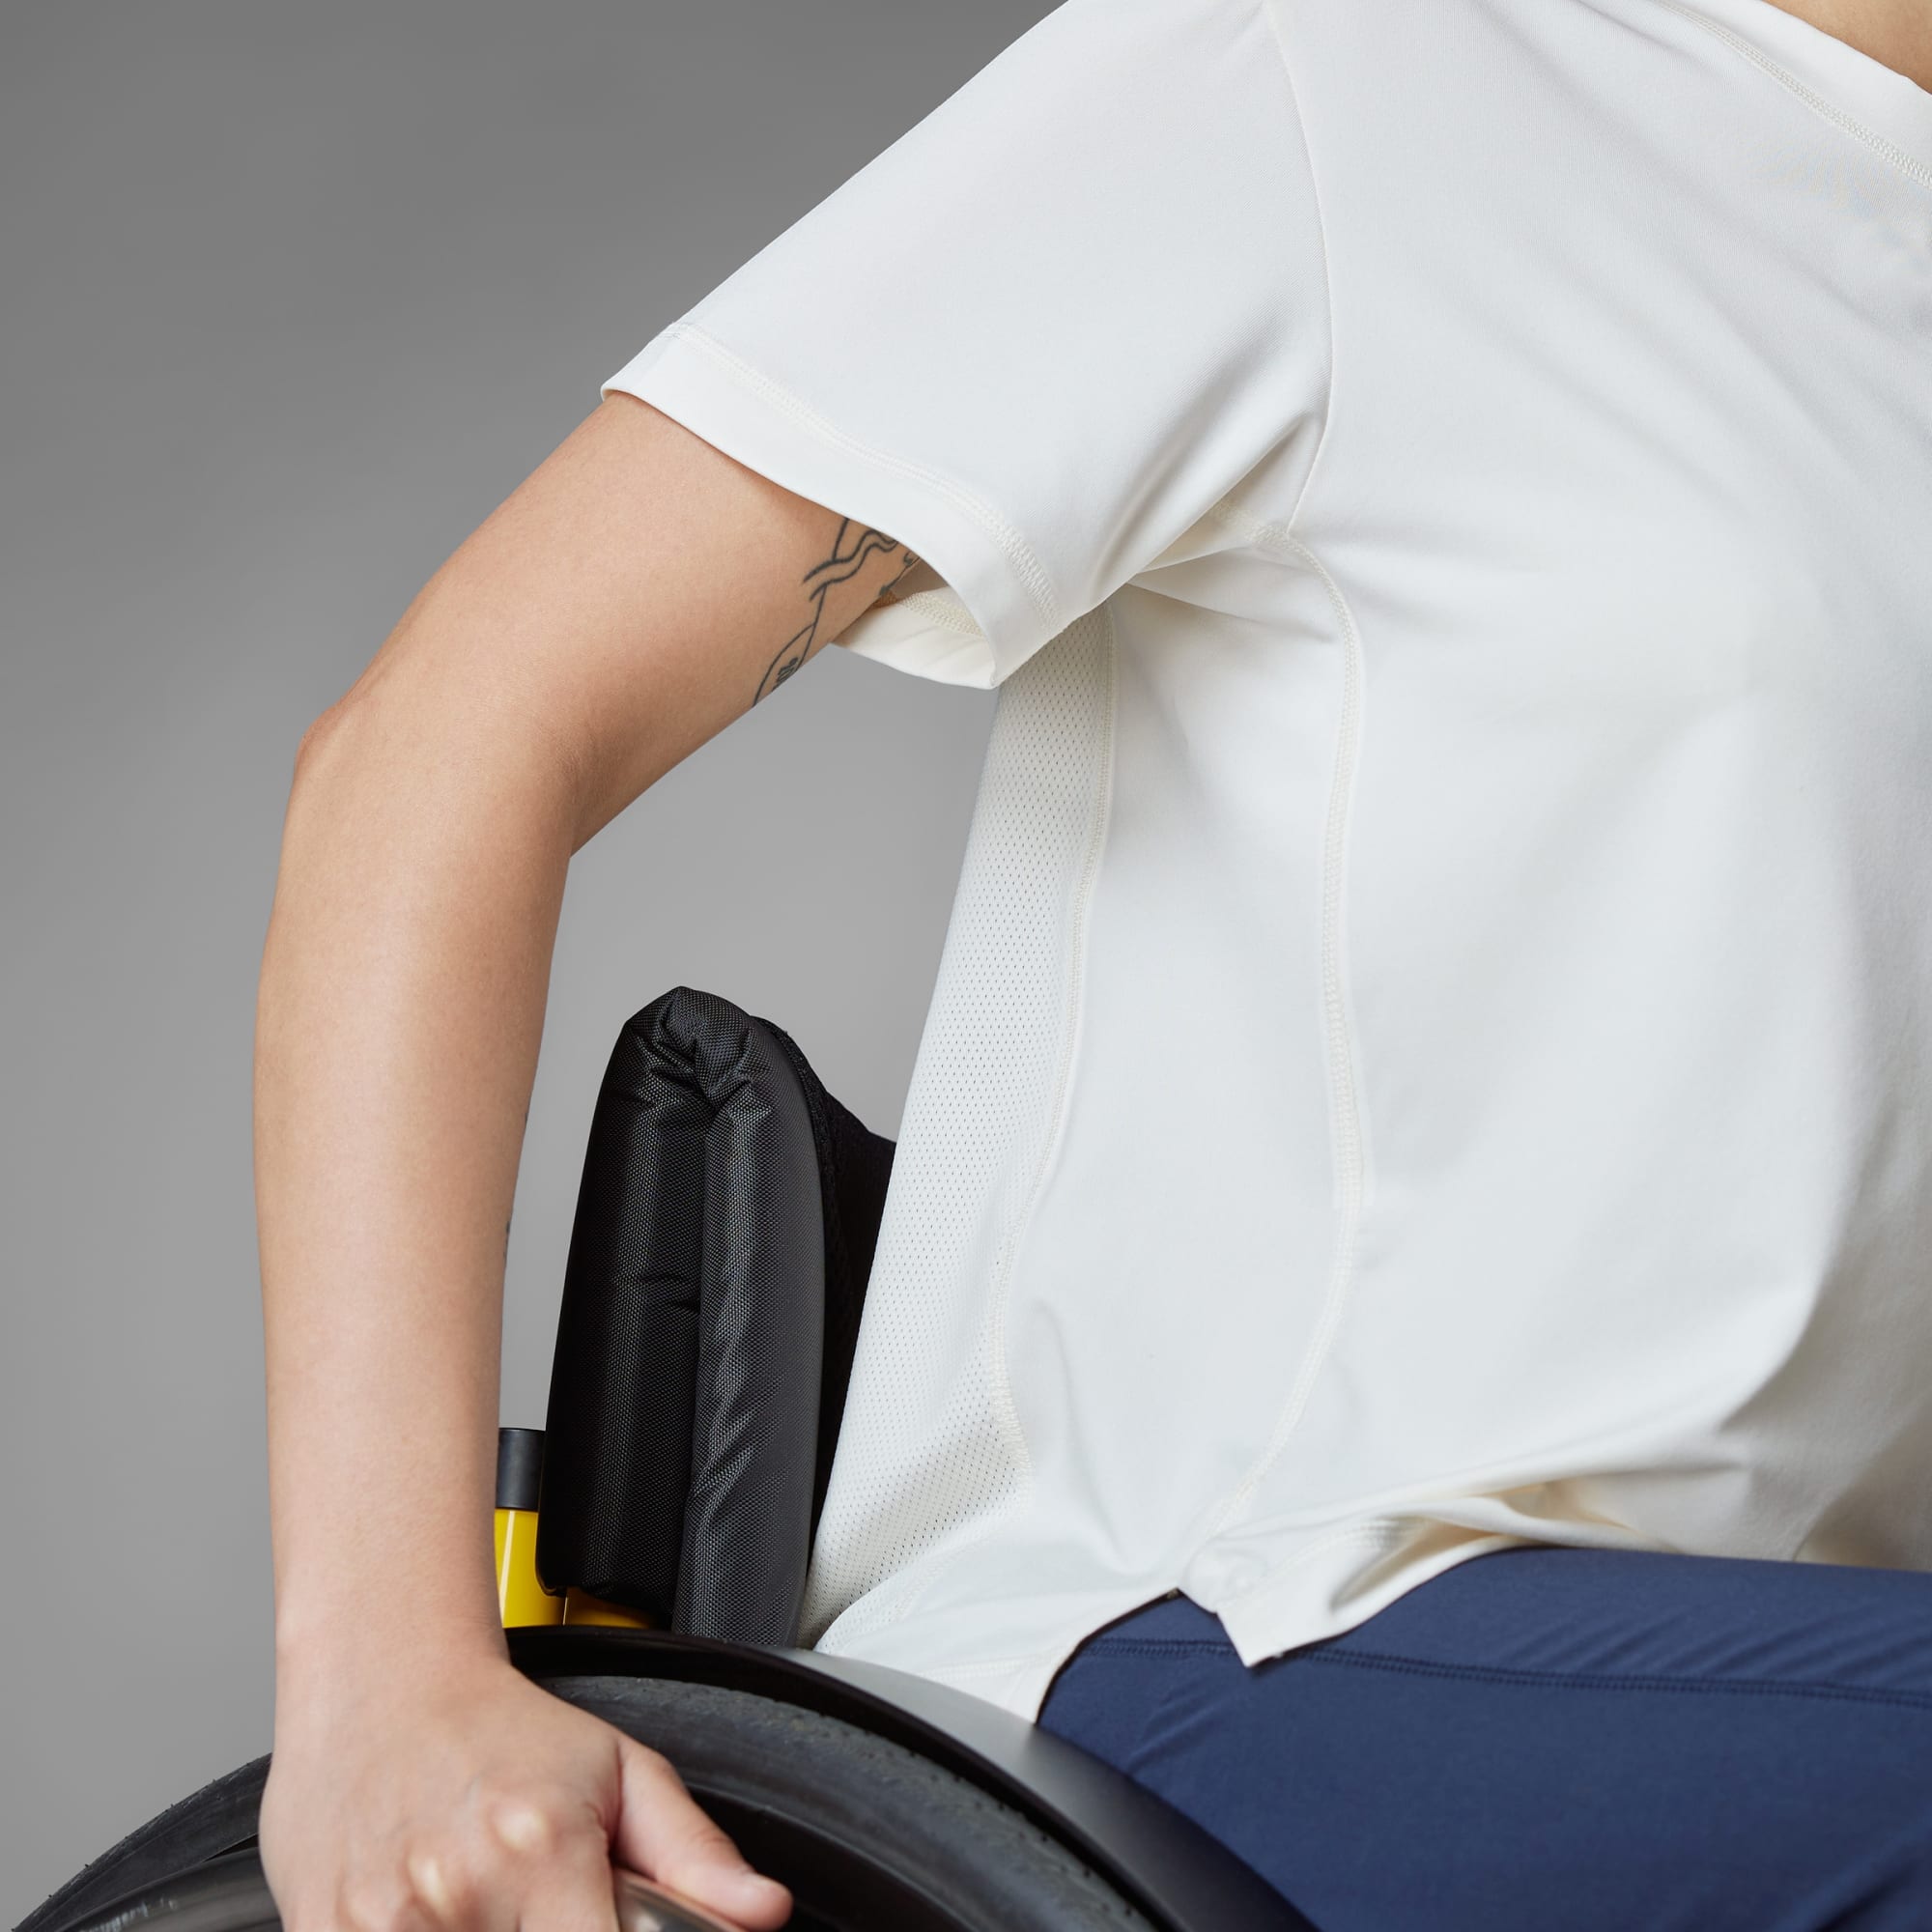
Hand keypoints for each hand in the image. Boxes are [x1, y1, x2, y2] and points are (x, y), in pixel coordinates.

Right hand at [260, 1646, 792, 1931]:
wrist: (381, 1686)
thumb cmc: (500, 1730)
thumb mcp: (619, 1769)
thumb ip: (695, 1854)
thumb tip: (761, 1914)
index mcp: (539, 1852)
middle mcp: (455, 1897)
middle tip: (551, 1905)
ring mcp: (381, 1928)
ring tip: (498, 1907)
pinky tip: (441, 1915)